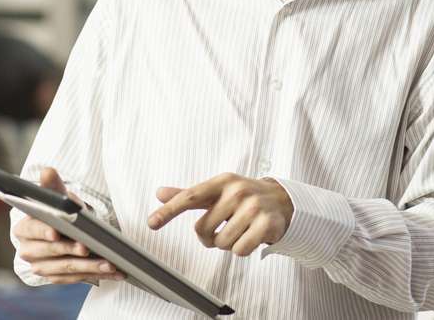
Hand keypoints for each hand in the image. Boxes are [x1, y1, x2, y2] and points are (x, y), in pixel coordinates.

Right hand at [12, 167, 123, 284]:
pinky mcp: (56, 278)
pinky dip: (96, 274)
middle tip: (88, 248)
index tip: (56, 233)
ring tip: (109, 263)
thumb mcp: (57, 197)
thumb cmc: (59, 212)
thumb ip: (52, 186)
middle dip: (71, 250)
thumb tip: (48, 171)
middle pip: (52, 251)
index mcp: (24, 229)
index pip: (32, 230)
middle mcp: (29, 251)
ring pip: (66, 268)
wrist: (63, 231)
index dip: (44, 232)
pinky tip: (113, 272)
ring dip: (89, 267)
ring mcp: (41, 267)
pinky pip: (76, 278)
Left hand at [147, 173, 292, 256]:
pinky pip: (240, 250)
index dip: (169, 210)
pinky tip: (250, 237)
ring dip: (227, 243)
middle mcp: (237, 191)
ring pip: (222, 243)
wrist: (281, 200)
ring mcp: (253, 207)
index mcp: (222, 182)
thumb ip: (188, 195)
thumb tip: (159, 193)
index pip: (190, 197)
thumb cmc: (242, 197)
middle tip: (223, 227)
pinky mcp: (266, 224)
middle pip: (203, 230)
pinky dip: (242, 249)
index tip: (152, 222)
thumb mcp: (216, 192)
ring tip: (240, 230)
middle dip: (210, 236)